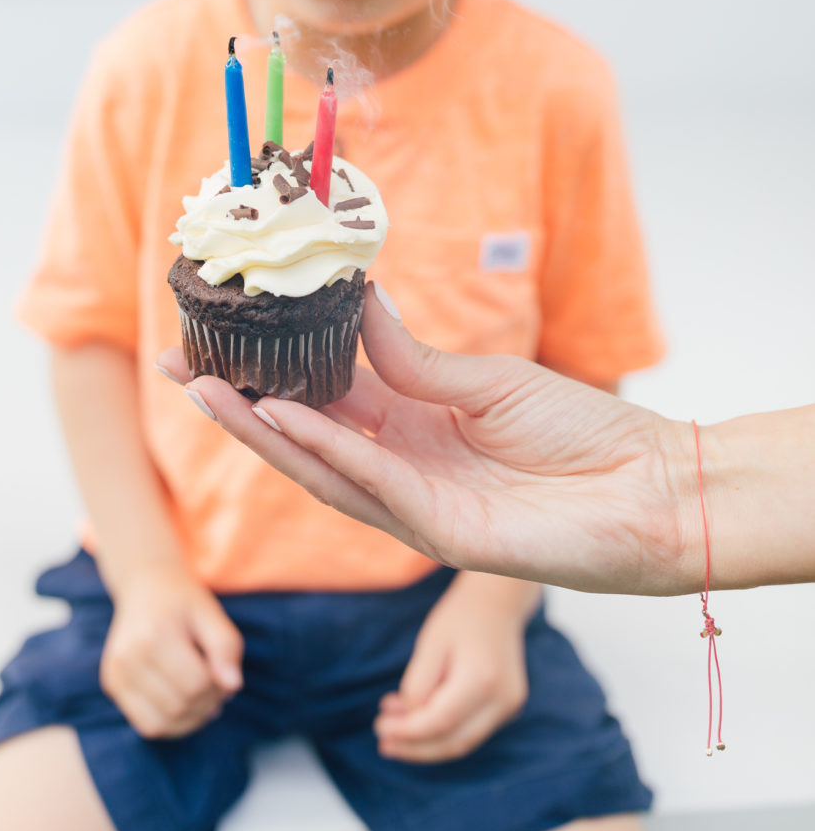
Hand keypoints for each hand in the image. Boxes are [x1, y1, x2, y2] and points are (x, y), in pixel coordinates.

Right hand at [99, 564, 243, 738]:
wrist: (144, 584)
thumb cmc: (182, 601)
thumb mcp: (210, 612)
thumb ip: (226, 647)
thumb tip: (233, 686)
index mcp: (154, 633)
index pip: (196, 683)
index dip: (219, 686)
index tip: (224, 671)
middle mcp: (129, 655)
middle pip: (180, 706)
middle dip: (207, 703)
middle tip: (216, 684)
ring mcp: (115, 672)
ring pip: (163, 724)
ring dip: (191, 718)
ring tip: (201, 697)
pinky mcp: (111, 685)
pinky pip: (147, 725)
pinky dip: (171, 724)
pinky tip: (183, 704)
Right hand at [158, 282, 697, 596]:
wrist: (652, 489)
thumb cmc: (582, 434)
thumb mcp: (489, 379)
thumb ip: (415, 357)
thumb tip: (359, 296)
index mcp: (413, 423)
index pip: (324, 394)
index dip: (270, 368)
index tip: (218, 334)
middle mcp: (402, 465)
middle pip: (303, 435)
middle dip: (238, 404)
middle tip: (177, 365)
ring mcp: (416, 504)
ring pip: (321, 466)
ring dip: (262, 431)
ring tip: (207, 389)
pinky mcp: (442, 534)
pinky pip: (373, 484)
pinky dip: (325, 451)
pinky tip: (283, 420)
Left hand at [375, 585, 530, 762]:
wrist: (498, 601)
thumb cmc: (460, 616)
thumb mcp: (431, 642)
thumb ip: (419, 683)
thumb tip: (409, 721)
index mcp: (483, 678)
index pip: (441, 721)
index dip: (409, 732)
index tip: (380, 728)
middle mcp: (502, 699)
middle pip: (454, 741)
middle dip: (415, 748)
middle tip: (383, 743)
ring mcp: (509, 706)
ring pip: (463, 741)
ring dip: (426, 742)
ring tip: (392, 732)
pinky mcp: (507, 707)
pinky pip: (470, 729)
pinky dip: (442, 730)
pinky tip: (415, 718)